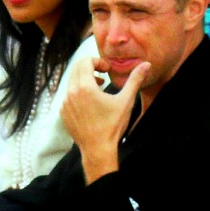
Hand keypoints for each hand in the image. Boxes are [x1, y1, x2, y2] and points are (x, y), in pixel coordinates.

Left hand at [60, 56, 148, 183]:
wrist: (98, 149)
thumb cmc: (112, 125)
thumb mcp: (126, 101)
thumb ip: (135, 80)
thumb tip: (146, 64)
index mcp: (84, 87)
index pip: (85, 61)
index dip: (98, 61)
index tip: (108, 70)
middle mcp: (70, 93)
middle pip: (76, 69)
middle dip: (90, 68)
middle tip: (103, 76)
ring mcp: (64, 103)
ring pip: (71, 82)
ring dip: (84, 80)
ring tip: (98, 89)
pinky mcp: (63, 113)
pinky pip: (68, 95)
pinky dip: (78, 93)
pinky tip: (90, 103)